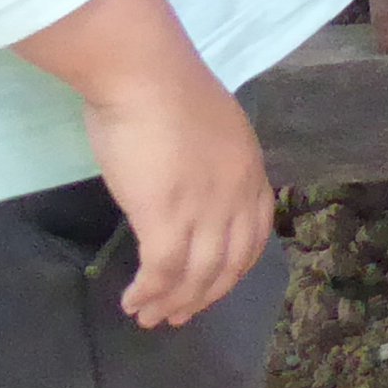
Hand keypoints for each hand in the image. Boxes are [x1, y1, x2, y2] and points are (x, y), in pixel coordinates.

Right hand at [80, 66, 275, 328]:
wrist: (143, 70)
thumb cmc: (165, 87)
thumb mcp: (211, 127)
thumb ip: (210, 162)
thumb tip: (189, 185)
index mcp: (250, 169)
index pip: (254, 236)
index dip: (233, 268)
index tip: (212, 285)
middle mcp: (236, 194)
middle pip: (229, 264)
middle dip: (204, 296)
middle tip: (178, 316)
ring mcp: (204, 208)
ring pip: (196, 275)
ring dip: (172, 303)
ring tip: (148, 317)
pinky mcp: (165, 216)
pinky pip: (161, 271)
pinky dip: (148, 292)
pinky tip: (132, 300)